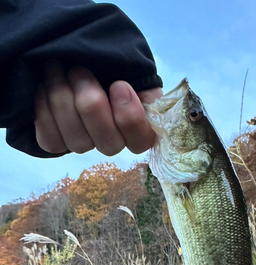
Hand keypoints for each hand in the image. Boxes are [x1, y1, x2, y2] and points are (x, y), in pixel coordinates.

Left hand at [34, 61, 162, 155]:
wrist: (75, 59)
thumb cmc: (107, 66)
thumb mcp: (130, 70)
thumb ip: (141, 85)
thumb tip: (140, 95)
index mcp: (137, 127)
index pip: (141, 140)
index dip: (130, 117)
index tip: (119, 85)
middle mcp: (112, 142)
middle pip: (108, 144)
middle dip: (91, 104)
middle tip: (79, 70)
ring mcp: (84, 145)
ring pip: (78, 141)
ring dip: (63, 100)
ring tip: (57, 68)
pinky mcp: (57, 144)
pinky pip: (52, 141)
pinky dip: (45, 112)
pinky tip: (44, 87)